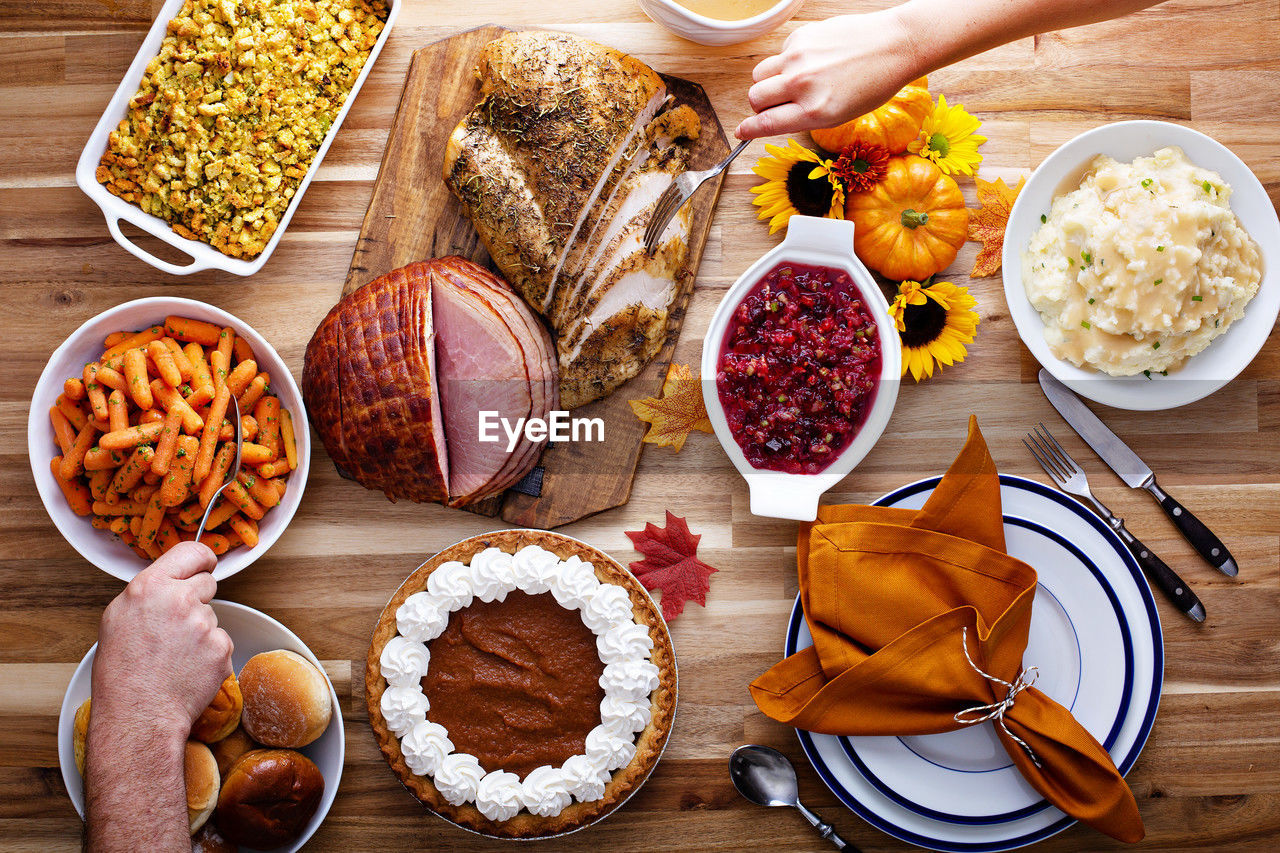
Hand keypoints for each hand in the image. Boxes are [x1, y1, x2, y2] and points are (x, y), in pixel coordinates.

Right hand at [91, 542, 230, 735]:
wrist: (139, 715)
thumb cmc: (122, 674)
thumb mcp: (119, 619)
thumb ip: (149, 593)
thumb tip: (170, 582)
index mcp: (149, 587)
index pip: (191, 551)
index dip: (202, 559)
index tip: (205, 564)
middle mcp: (179, 599)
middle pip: (207, 583)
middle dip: (197, 600)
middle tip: (177, 627)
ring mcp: (204, 623)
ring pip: (211, 616)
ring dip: (200, 632)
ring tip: (175, 657)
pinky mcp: (222, 646)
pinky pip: (220, 641)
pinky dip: (210, 655)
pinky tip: (188, 669)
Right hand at [737, 9, 922, 139]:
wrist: (893, 46)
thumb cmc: (872, 84)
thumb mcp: (838, 115)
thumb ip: (803, 118)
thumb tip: (771, 118)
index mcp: (815, 111)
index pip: (766, 123)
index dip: (748, 130)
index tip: (741, 132)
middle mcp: (803, 84)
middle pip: (755, 97)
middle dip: (759, 106)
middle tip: (773, 105)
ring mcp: (799, 57)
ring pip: (760, 74)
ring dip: (768, 82)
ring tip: (791, 83)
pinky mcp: (800, 36)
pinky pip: (779, 54)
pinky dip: (788, 61)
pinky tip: (813, 61)